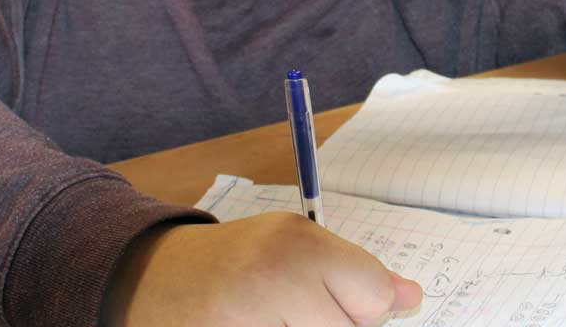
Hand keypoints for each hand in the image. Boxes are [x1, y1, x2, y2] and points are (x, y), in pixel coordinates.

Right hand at [103, 214, 422, 325]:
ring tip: (269, 320)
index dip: (360, 302)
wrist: (154, 283)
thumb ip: (355, 272)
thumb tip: (411, 298)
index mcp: (295, 246)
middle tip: (289, 311)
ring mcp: (247, 323)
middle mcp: (270, 284)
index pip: (373, 298)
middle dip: (328, 325)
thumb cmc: (237, 263)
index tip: (326, 292)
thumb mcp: (296, 246)